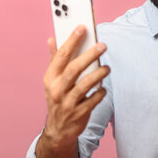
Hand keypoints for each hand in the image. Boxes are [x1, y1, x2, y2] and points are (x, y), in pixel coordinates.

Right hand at [42, 25, 109, 146]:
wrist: (58, 130)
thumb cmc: (58, 98)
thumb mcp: (52, 80)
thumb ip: (54, 59)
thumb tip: (51, 39)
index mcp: (50, 78)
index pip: (61, 55)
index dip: (72, 40)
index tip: (82, 27)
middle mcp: (57, 89)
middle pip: (74, 68)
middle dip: (89, 55)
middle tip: (102, 45)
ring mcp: (67, 103)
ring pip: (84, 84)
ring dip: (98, 74)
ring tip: (107, 68)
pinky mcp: (78, 114)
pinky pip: (92, 100)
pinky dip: (99, 93)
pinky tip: (103, 88)